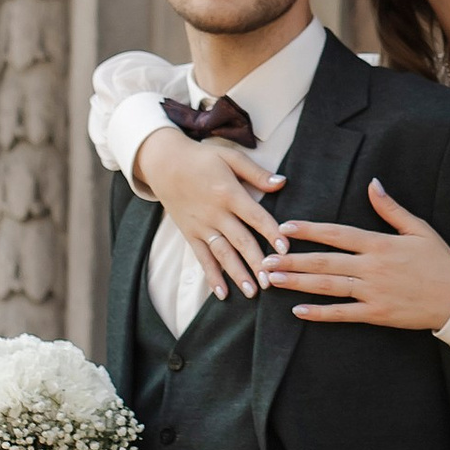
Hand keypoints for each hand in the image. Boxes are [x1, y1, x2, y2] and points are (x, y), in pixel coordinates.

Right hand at [136, 126, 286, 302]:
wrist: (164, 163)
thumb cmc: (201, 158)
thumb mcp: (230, 157)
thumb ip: (256, 173)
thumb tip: (282, 183)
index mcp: (229, 193)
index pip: (255, 216)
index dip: (272, 232)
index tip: (286, 249)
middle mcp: (215, 213)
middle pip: (241, 241)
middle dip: (257, 262)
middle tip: (272, 281)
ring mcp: (201, 226)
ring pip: (222, 254)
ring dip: (237, 274)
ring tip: (252, 292)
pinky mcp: (190, 234)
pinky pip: (202, 258)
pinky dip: (211, 276)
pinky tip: (222, 293)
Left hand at [262, 181, 449, 331]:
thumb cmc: (440, 262)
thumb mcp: (420, 229)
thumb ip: (392, 209)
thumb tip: (373, 184)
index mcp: (380, 244)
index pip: (338, 234)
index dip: (310, 230)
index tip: (286, 226)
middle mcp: (373, 267)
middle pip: (324, 261)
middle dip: (292, 259)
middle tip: (265, 257)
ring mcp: (373, 292)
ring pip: (328, 285)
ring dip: (297, 282)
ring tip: (273, 278)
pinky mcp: (377, 314)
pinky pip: (343, 314)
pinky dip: (320, 313)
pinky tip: (298, 311)